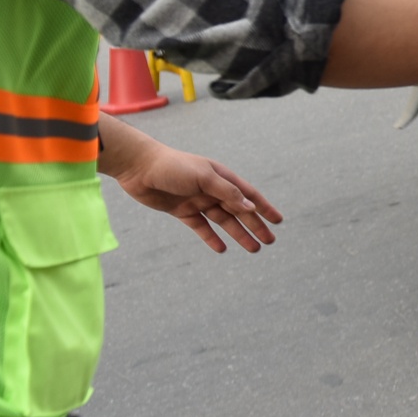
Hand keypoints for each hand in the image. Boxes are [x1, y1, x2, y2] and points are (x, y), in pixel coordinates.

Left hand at [99, 117, 280, 253]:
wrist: (139, 167)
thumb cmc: (173, 167)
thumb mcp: (203, 177)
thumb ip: (227, 192)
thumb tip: (250, 207)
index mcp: (221, 177)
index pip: (248, 195)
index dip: (264, 208)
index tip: (278, 221)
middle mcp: (212, 190)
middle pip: (239, 211)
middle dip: (255, 226)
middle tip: (270, 241)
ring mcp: (198, 201)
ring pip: (223, 222)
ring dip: (239, 234)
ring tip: (253, 249)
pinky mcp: (182, 211)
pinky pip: (201, 227)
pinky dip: (212, 238)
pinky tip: (222, 248)